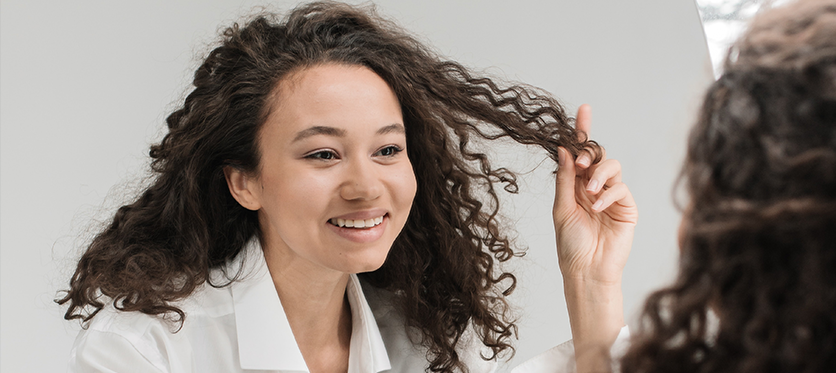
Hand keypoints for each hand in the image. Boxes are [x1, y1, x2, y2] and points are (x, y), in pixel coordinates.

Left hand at [553, 104, 636, 284]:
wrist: (587, 270)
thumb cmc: (571, 244)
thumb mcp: (561, 208)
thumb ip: (565, 179)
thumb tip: (564, 150)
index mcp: (575, 184)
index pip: (580, 153)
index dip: (582, 131)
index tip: (584, 110)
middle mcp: (594, 186)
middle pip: (598, 154)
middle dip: (591, 152)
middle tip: (582, 163)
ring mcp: (612, 196)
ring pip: (612, 166)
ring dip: (600, 173)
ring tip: (590, 190)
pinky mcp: (627, 207)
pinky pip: (622, 188)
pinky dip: (609, 194)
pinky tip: (598, 207)